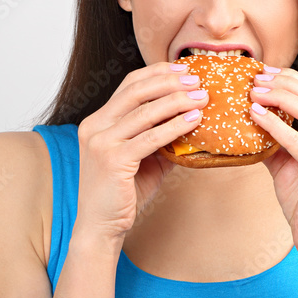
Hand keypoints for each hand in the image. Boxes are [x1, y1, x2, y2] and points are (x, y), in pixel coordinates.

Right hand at [75, 62, 209, 241]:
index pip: (129, 85)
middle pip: (136, 91)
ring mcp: (101, 143)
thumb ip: (161, 138)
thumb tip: (194, 120)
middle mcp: (95, 127)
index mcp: (98, 121)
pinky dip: (174, 126)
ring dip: (177, 101)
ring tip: (202, 98)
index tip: (184, 69)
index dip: (157, 73)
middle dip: (170, 82)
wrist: (99, 228)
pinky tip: (193, 120)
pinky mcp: (112, 160)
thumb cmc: (122, 194)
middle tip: (197, 80)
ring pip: (145, 112)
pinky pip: (150, 138)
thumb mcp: (142, 159)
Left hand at [248, 66, 297, 259]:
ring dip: (278, 97)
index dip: (292, 80)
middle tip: (256, 78)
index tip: (265, 74)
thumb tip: (248, 123)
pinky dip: (274, 125)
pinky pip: (297, 141)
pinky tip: (255, 116)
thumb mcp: (289, 167)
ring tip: (253, 92)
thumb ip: (276, 144)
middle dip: (284, 83)